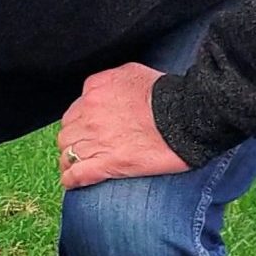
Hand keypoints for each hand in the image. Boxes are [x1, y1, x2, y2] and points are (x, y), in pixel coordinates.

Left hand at [57, 64, 188, 188]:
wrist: (188, 115)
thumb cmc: (168, 94)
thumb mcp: (133, 72)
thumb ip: (109, 79)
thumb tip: (102, 89)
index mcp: (95, 91)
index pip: (73, 112)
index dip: (78, 124)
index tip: (84, 131)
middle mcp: (90, 115)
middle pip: (67, 134)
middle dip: (72, 143)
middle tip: (81, 150)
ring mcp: (96, 140)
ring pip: (67, 155)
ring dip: (69, 162)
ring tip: (75, 167)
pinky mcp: (107, 163)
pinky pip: (77, 175)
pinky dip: (71, 180)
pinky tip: (73, 183)